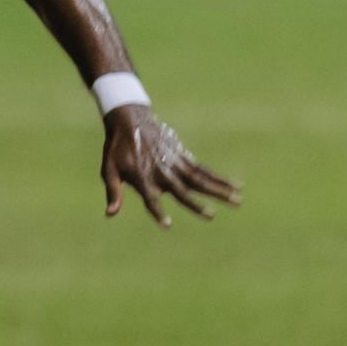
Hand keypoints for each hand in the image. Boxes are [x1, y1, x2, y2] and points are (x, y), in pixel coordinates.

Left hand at [101, 104, 239, 227]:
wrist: (131, 120)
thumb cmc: (117, 149)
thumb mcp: (108, 169)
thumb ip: (113, 191)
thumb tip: (110, 214)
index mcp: (142, 178)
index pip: (150, 199)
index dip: (158, 211)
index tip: (167, 224)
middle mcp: (162, 172)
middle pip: (182, 191)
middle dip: (196, 204)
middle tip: (211, 215)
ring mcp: (175, 164)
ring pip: (200, 180)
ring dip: (218, 190)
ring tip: (238, 200)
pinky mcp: (184, 157)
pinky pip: (204, 170)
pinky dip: (219, 178)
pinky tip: (236, 185)